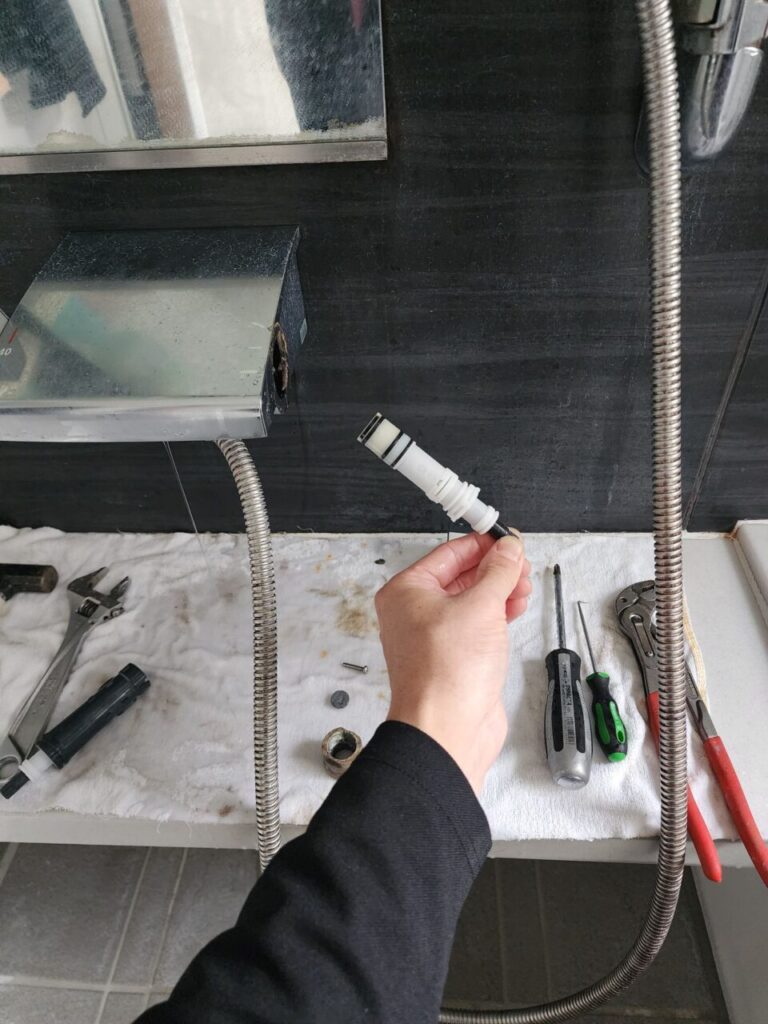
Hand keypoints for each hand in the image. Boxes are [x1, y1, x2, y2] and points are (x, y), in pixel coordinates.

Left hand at [375, 533, 530, 792]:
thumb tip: (508, 549)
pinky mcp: (452, 657)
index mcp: (407, 591)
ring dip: (499, 591)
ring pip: (470, 600)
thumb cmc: (447, 673)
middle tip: (522, 565)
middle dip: (495, 569)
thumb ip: (498, 572)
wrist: (447, 729)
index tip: (509, 540)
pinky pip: (476, 625)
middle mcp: (414, 612)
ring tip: (523, 587)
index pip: (449, 553)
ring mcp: (433, 636)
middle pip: (460, 576)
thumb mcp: (481, 606)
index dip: (482, 544)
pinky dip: (497, 614)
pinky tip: (515, 608)